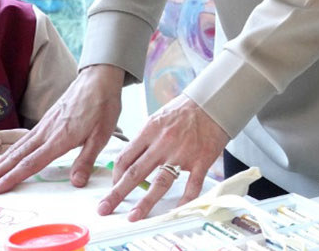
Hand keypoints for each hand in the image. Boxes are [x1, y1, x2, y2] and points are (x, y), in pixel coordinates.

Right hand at [0, 63, 123, 194]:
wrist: (98, 79)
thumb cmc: (102, 106)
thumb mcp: (102, 135)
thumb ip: (86, 159)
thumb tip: (76, 183)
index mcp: (59, 138)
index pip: (31, 162)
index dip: (12, 178)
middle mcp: (46, 132)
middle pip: (15, 156)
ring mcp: (43, 126)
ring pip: (15, 148)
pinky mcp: (44, 121)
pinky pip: (21, 140)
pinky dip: (8, 151)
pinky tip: (2, 158)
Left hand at [100, 93, 229, 220]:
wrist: (214, 102)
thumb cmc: (185, 109)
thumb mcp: (158, 118)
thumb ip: (145, 138)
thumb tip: (131, 158)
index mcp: (150, 131)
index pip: (125, 157)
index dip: (115, 175)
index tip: (113, 186)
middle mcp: (163, 143)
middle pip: (135, 173)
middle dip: (117, 193)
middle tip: (104, 208)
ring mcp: (182, 153)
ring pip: (160, 182)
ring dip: (145, 202)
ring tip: (133, 216)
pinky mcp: (201, 160)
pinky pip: (191, 185)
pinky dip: (184, 200)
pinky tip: (176, 211)